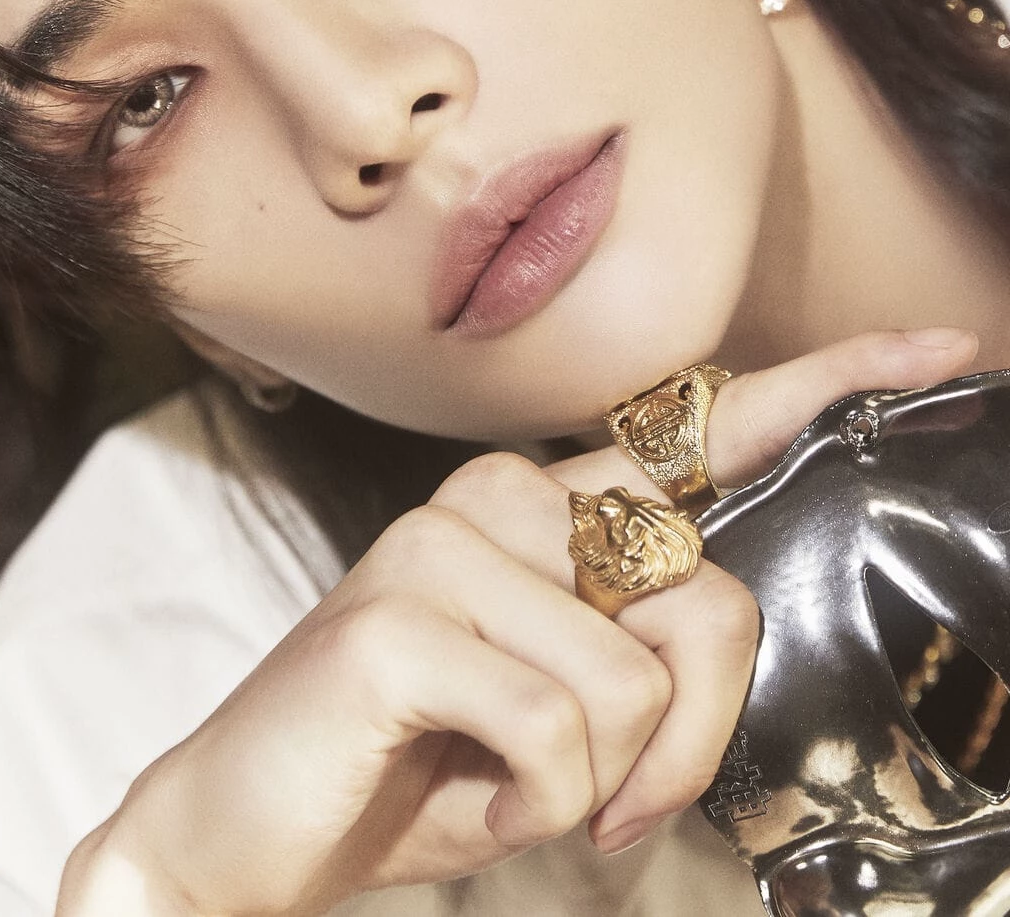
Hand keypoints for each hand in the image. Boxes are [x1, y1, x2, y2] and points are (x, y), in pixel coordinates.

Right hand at [55, 327, 975, 916]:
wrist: (243, 832)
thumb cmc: (417, 765)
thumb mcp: (561, 712)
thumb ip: (642, 650)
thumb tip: (712, 628)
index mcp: (538, 508)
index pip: (691, 434)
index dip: (821, 386)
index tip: (936, 348)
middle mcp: (494, 497)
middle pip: (709, 599)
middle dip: (689, 740)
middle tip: (605, 806)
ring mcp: (440, 544)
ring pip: (637, 684)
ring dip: (593, 790)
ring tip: (494, 785)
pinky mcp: (399, 619)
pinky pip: (563, 736)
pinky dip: (532, 808)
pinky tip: (452, 789)